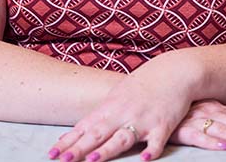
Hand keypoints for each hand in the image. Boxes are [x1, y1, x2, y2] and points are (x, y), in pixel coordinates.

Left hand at [45, 54, 196, 161]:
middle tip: (64, 160)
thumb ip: (99, 116)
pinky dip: (151, 150)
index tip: (52, 153)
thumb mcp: (117, 96)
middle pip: (98, 133)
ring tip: (93, 160)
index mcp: (110, 107)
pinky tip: (145, 159)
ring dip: (107, 150)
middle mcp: (123, 113)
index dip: (68, 141)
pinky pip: (156, 140)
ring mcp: (143, 119)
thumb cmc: (143, 85)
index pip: (84, 127)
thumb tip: (76, 132)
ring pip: (123, 138)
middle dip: (80, 148)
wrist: (173, 71)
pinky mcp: (163, 124)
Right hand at [169, 99, 225, 150]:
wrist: (143, 98)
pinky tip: (223, 147)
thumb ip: (219, 118)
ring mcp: (196, 119)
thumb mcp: (200, 109)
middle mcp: (211, 110)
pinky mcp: (179, 128)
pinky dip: (211, 142)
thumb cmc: (173, 107)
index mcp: (218, 106)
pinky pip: (197, 136)